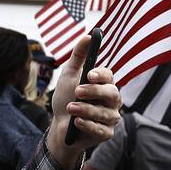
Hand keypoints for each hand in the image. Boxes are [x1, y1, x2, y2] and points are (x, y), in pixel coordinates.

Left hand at [46, 34, 121, 169]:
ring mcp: (110, 117)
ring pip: (105, 113)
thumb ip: (78, 56)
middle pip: (112, 93)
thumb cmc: (66, 97)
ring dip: (86, 110)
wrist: (59, 124)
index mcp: (104, 83)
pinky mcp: (106, 133)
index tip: (88, 74)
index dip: (100, 75)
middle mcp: (111, 100)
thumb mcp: (69, 74)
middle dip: (94, 92)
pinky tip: (77, 122)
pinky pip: (101, 130)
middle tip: (77, 91)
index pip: (109, 76)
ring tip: (70, 108)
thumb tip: (88, 35)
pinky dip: (88, 126)